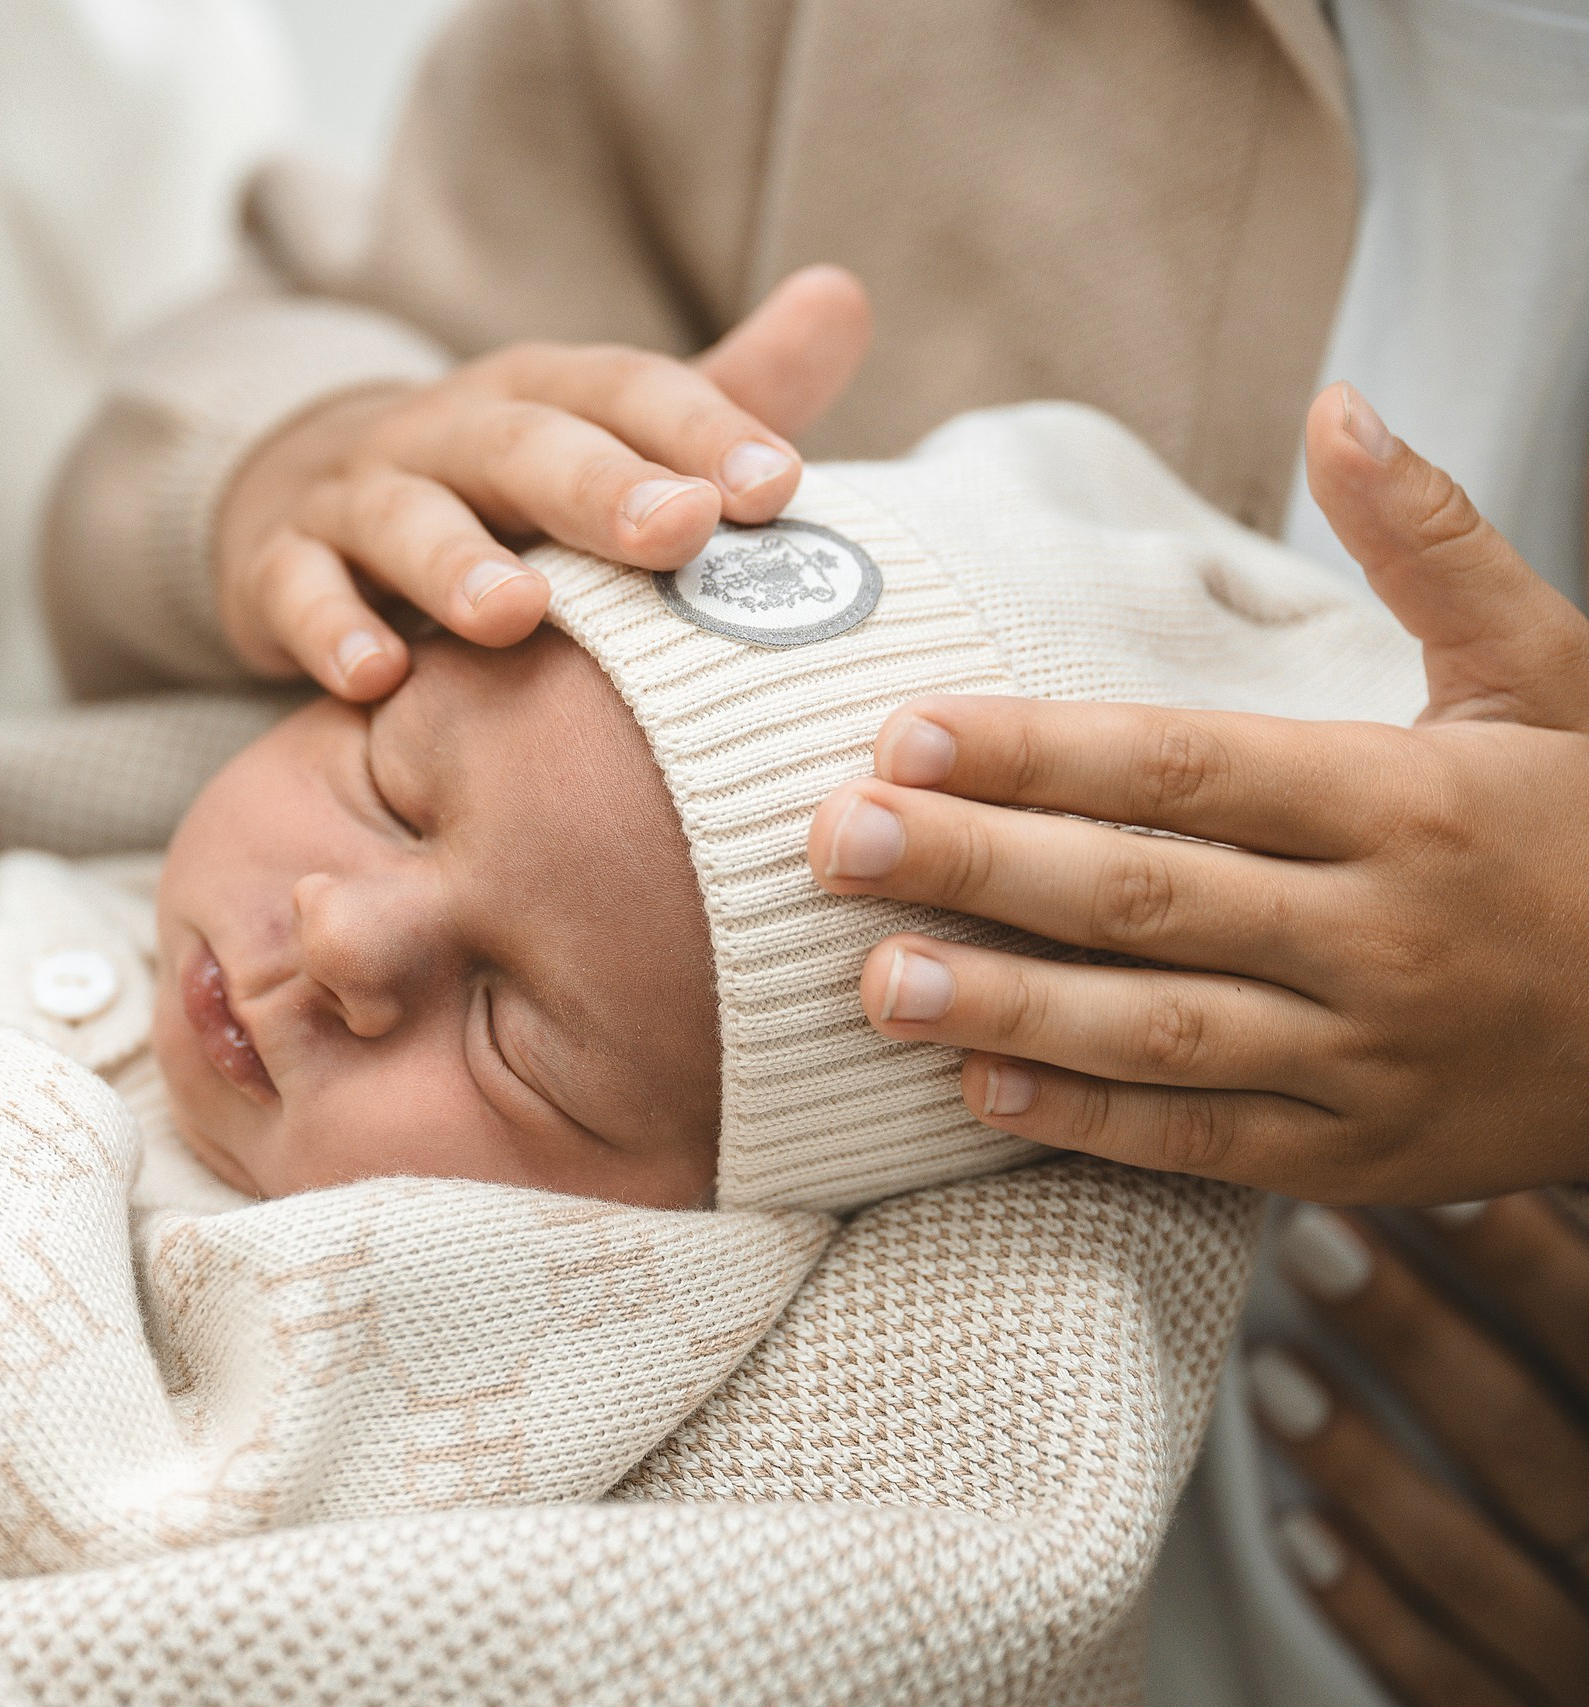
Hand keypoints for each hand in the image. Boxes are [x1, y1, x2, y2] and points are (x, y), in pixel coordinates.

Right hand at [215, 264, 872, 698]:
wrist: (311, 495)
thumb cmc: (506, 490)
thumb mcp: (606, 437)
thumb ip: (725, 393)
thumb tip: (846, 296)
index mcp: (543, 393)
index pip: (627, 391)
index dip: (702, 430)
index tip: (781, 485)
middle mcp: (450, 429)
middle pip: (523, 444)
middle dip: (599, 485)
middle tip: (677, 529)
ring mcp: (359, 494)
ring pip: (404, 518)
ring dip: (456, 564)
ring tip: (513, 615)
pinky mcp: (282, 565)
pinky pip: (298, 591)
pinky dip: (328, 631)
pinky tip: (371, 681)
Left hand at [807, 382, 1588, 1202]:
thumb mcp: (1551, 673)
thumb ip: (1436, 546)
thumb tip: (1340, 407)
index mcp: (1407, 800)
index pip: (1185, 766)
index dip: (1037, 751)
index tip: (905, 731)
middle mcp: (1381, 930)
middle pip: (1142, 891)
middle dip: (976, 865)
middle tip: (834, 841)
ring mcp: (1369, 1054)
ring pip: (1159, 1030)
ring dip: (1007, 1006)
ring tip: (873, 982)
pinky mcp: (1361, 1153)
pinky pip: (1208, 1140)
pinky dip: (1092, 1122)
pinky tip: (979, 1090)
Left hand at [1251, 1195, 1588, 1704]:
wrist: (1550, 1644)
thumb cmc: (1565, 1479)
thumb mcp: (1572, 1401)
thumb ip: (1545, 1329)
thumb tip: (1463, 1184)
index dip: (1530, 1262)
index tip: (1429, 1188)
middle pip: (1533, 1438)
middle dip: (1419, 1338)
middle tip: (1313, 1239)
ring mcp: (1578, 1647)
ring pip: (1483, 1559)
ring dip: (1371, 1465)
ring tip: (1271, 1373)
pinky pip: (1451, 1678)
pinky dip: (1375, 1610)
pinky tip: (1295, 1536)